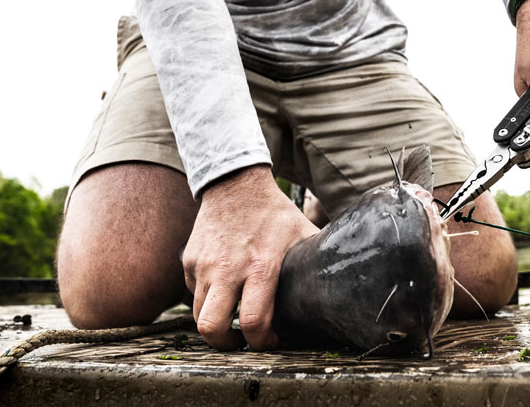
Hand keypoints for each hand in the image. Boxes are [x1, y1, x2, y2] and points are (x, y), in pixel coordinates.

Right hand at [183, 165, 316, 349]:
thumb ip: (313, 261)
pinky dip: (206, 298)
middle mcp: (227, 268)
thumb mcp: (301, 234)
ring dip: (215, 322)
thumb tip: (340, 282)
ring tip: (232, 318)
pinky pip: (193, 292)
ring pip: (198, 315)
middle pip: (212, 327)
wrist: (234, 183)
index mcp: (260, 266)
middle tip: (241, 341)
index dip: (262, 341)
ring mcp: (204, 265)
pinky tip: (223, 287)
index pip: (253, 321)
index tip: (270, 339)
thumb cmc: (273, 212)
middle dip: (226, 345)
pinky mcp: (189, 261)